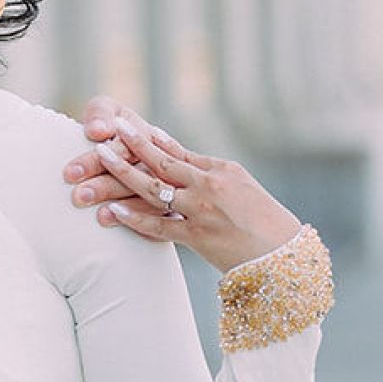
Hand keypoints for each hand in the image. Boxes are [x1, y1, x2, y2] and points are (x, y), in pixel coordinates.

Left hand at [65, 97, 189, 216]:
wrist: (117, 148)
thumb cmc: (106, 126)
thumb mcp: (104, 111)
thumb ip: (100, 114)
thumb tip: (98, 131)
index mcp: (146, 135)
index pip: (122, 149)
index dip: (95, 161)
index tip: (70, 173)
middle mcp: (159, 161)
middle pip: (137, 176)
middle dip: (106, 187)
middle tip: (79, 197)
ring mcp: (169, 186)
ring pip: (152, 200)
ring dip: (127, 209)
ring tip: (101, 216)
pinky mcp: (168, 209)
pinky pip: (163, 221)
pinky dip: (145, 226)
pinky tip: (127, 228)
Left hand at [69, 119, 300, 274]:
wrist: (281, 255)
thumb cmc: (262, 220)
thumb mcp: (240, 186)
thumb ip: (208, 172)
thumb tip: (178, 156)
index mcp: (221, 169)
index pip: (176, 151)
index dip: (148, 139)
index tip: (124, 126)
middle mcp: (210, 185)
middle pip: (162, 162)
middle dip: (132, 145)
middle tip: (107, 134)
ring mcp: (202, 210)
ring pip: (154, 189)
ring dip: (125, 173)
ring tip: (101, 160)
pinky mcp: (197, 237)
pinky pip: (160, 226)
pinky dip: (136, 218)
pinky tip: (114, 211)